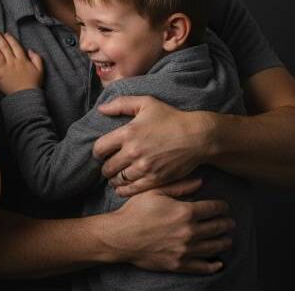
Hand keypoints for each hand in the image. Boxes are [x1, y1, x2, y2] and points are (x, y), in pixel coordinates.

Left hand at [0, 30, 43, 95]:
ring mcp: (4, 68)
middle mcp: (12, 62)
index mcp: (22, 60)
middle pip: (4, 47)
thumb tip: (30, 50)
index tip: (5, 34)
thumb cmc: (33, 84)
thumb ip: (36, 58)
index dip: (10, 39)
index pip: (15, 46)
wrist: (26, 96)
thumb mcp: (40, 69)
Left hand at [93, 96, 214, 195]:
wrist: (197, 136)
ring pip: (119, 179)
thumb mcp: (146, 103)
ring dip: (114, 180)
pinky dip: (124, 190)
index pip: (100, 148)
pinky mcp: (155, 179)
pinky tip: (121, 189)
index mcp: (128, 133)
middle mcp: (133, 152)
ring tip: (114, 178)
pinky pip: (133, 189)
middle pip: (107, 167)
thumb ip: (121, 104)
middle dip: (105, 168)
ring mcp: (144, 167)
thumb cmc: (171, 117)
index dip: (97, 152)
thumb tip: (101, 109)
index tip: (101, 153)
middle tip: (108, 167)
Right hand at [100, 178, 233, 272]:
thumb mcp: (154, 192)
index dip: (221, 207)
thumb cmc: (135, 211)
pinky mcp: (179, 263)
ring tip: (227, 239)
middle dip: (226, 224)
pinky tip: (218, 262)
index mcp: (185, 212)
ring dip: (224, 242)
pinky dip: (213, 265)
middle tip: (230, 222)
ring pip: (213, 246)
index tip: (225, 207)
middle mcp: (189, 231)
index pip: (212, 209)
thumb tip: (200, 181)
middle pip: (217, 227)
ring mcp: (185, 249)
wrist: (120, 236)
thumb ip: (179, 186)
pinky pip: (202, 266)